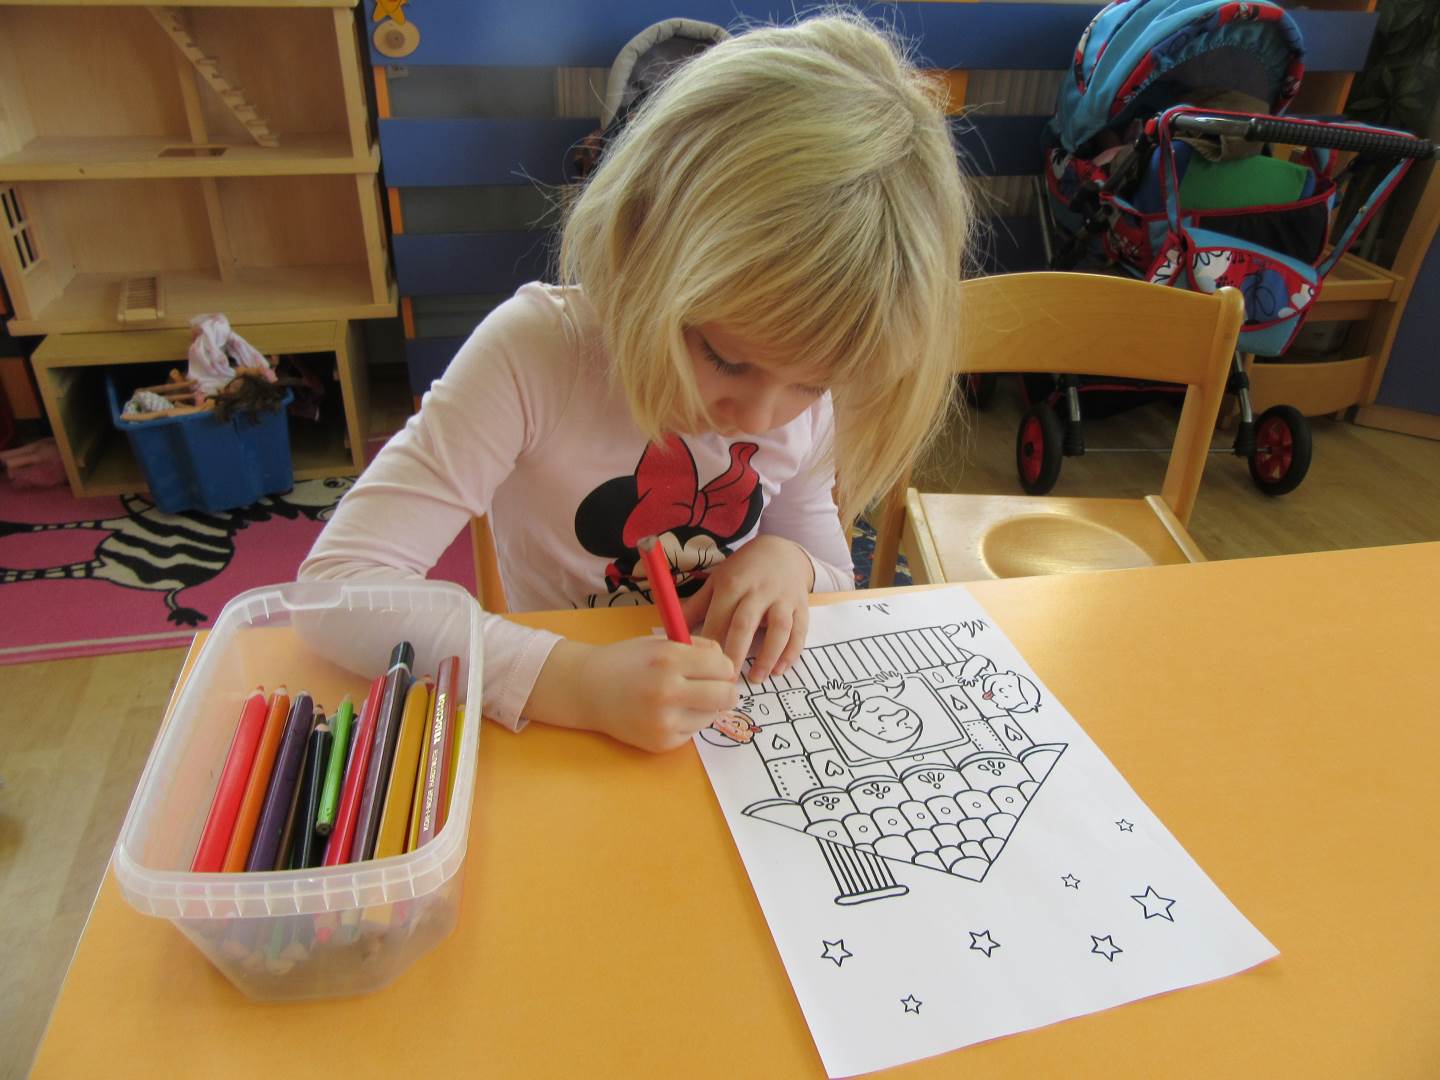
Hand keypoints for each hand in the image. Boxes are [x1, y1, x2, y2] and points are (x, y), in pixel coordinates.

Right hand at [525, 637, 738, 752]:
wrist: (587, 689)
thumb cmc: (628, 661)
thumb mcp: (661, 643)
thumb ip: (698, 649)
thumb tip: (729, 667)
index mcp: (669, 659)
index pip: (723, 666)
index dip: (722, 666)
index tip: (712, 667)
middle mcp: (668, 691)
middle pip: (727, 696)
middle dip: (724, 689)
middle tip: (712, 686)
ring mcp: (664, 721)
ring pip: (712, 716)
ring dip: (705, 706)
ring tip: (681, 698)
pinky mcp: (661, 743)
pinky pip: (693, 732)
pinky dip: (686, 721)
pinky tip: (665, 712)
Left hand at [679, 536, 813, 681]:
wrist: (782, 551)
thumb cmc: (743, 571)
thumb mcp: (718, 580)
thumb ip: (697, 606)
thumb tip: (672, 631)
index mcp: (732, 584)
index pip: (719, 616)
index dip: (711, 642)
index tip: (702, 667)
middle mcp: (758, 590)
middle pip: (746, 623)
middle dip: (736, 653)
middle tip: (726, 681)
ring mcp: (783, 598)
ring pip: (778, 628)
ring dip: (768, 655)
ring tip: (756, 678)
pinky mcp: (802, 606)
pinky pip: (800, 631)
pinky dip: (791, 651)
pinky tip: (780, 669)